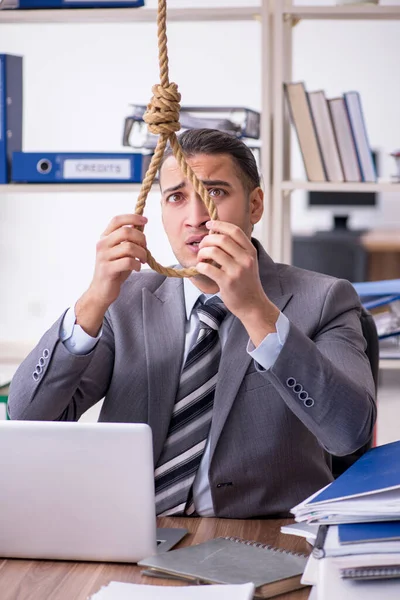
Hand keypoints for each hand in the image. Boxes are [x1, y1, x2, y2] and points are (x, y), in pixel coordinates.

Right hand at [75, 214, 147, 335]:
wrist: (101, 290)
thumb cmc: (114, 269)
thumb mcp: (120, 251)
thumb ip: (128, 239)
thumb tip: (141, 224)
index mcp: (104, 237)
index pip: (117, 220)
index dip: (132, 217)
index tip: (145, 220)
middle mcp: (102, 244)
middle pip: (126, 232)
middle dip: (141, 239)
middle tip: (145, 249)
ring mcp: (103, 257)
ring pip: (129, 247)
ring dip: (142, 253)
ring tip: (143, 260)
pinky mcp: (108, 269)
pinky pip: (128, 262)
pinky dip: (137, 264)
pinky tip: (137, 267)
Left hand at [196, 220, 279, 346]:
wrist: (253, 305)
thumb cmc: (246, 283)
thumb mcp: (248, 263)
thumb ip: (237, 250)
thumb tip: (217, 236)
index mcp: (250, 252)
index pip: (234, 231)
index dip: (219, 225)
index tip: (209, 224)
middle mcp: (245, 259)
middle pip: (221, 239)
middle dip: (207, 240)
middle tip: (202, 246)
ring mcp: (237, 271)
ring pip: (213, 251)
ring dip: (202, 253)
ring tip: (201, 259)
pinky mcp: (227, 282)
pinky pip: (208, 268)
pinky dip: (200, 266)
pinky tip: (200, 268)